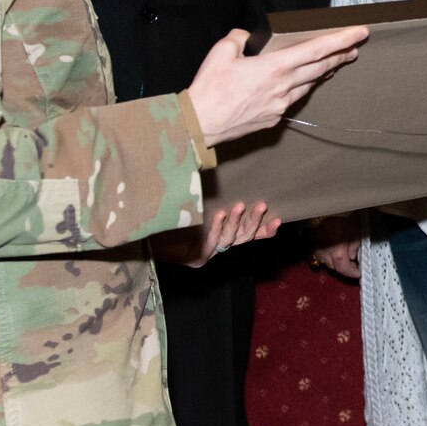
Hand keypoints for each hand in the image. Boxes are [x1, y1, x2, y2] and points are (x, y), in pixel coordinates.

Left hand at [155, 200, 280, 267]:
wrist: (147, 231)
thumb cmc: (173, 214)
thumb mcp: (198, 202)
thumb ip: (213, 195)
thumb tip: (227, 168)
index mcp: (224, 234)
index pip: (250, 233)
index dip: (265, 229)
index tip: (279, 219)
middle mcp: (220, 244)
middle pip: (244, 236)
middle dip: (255, 221)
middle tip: (262, 205)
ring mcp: (209, 252)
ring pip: (230, 238)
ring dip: (236, 221)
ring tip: (239, 206)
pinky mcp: (197, 258)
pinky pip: (211, 242)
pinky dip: (216, 227)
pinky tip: (219, 214)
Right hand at [186, 26, 368, 146]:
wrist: (200, 124)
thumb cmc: (210, 89)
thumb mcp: (222, 51)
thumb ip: (239, 38)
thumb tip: (246, 37)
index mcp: (275, 67)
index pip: (316, 49)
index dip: (341, 40)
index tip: (359, 33)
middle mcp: (283, 86)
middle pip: (320, 67)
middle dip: (340, 55)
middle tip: (355, 47)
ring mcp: (281, 104)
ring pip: (309, 84)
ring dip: (324, 71)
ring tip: (335, 62)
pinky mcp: (274, 118)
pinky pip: (294, 98)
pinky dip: (303, 87)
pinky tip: (304, 83)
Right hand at [310, 212, 362, 278]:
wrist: (326, 203)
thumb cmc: (344, 215)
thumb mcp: (355, 230)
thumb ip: (354, 246)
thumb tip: (352, 256)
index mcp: (337, 252)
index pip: (344, 269)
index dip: (352, 273)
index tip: (359, 272)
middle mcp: (324, 253)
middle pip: (333, 267)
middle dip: (344, 268)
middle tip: (353, 264)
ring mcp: (315, 247)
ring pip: (324, 261)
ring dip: (334, 262)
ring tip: (343, 257)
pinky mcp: (310, 241)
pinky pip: (317, 253)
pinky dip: (325, 254)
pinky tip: (332, 250)